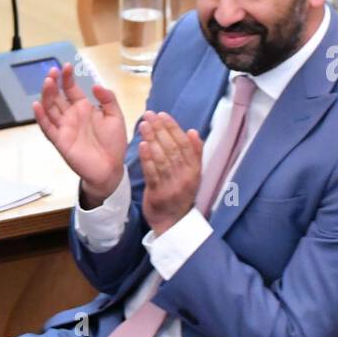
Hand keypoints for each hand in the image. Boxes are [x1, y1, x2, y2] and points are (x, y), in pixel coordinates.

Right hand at [33, 64, 127, 205]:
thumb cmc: (113, 143)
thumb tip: (95, 85)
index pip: (70, 89)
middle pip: (57, 97)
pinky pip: (47, 128)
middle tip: (53, 72)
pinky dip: (40, 117)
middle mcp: (71, 116)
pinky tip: (37, 105)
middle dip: (54, 83)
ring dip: (47, 95)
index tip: (66, 66)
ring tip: (48, 82)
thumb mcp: (116, 116)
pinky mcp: (60, 140)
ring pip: (50, 109)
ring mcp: (64, 128)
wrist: (111, 167)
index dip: (67, 78)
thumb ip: (108, 99)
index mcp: (83, 108)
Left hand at [137, 111, 203, 234]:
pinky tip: (142, 145)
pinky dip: (147, 158)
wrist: (172, 222)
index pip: (185, 144)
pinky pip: (152, 173)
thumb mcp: (192, 174)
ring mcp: (172, 186)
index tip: (163, 115)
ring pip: (162, 159)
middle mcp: (185, 177)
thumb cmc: (180, 193)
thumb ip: (193, 154)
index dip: (174, 128)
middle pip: (173, 148)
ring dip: (152, 139)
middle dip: (160, 129)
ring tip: (143, 125)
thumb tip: (192, 131)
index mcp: (195, 170)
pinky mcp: (158, 194)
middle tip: (149, 114)